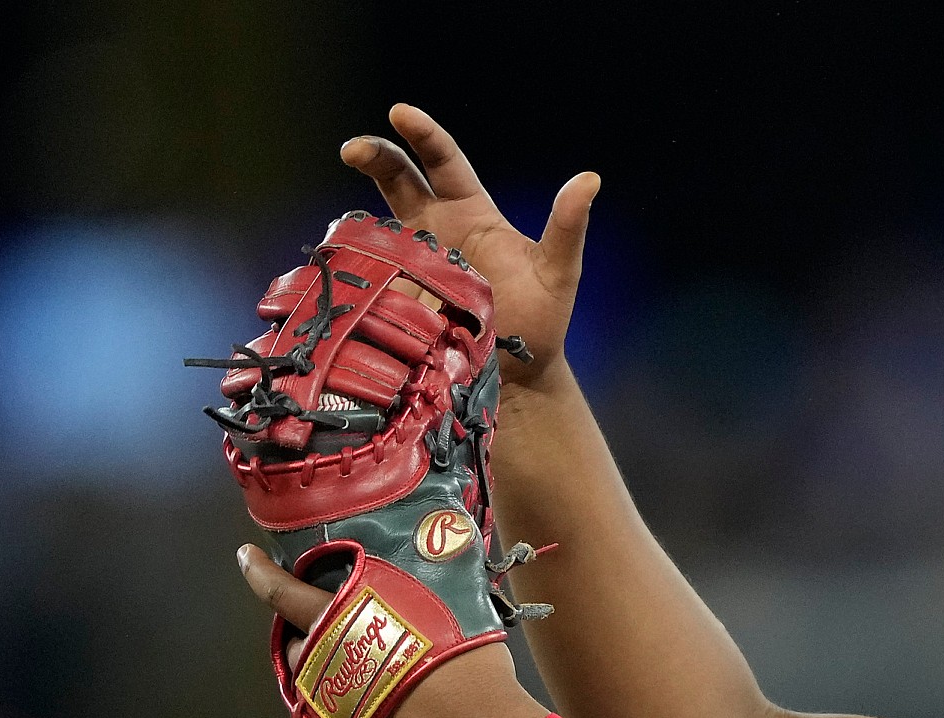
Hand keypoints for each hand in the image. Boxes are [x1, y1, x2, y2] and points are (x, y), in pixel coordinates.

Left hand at [238, 546, 547, 717]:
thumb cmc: (468, 666)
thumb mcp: (437, 611)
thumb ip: (405, 594)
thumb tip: (413, 569)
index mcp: (342, 622)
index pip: (284, 593)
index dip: (260, 572)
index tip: (247, 557)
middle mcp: (323, 664)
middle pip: (296, 647)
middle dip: (310, 640)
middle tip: (348, 636)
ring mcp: (328, 709)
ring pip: (309, 686)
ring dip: (326, 675)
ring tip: (366, 675)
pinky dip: (347, 712)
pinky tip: (382, 710)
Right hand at [339, 104, 598, 382]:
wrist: (519, 378)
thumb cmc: (541, 321)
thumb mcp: (558, 271)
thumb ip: (568, 227)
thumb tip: (590, 179)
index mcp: (470, 213)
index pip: (443, 160)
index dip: (422, 134)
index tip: (399, 113)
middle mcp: (435, 231)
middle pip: (397, 181)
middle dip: (375, 158)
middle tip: (353, 150)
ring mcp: (412, 265)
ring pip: (379, 231)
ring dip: (370, 229)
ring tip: (376, 246)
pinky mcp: (398, 300)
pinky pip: (374, 279)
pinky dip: (366, 273)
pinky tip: (361, 279)